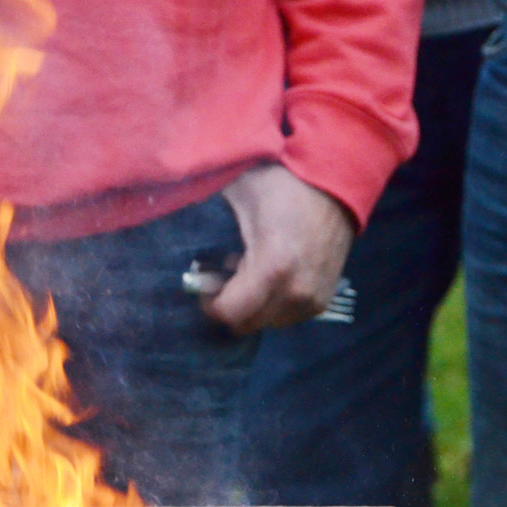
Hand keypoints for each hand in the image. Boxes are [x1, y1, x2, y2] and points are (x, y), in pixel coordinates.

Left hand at [203, 163, 355, 334]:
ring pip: (266, 322)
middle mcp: (296, 293)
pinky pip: (286, 316)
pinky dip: (272, 302)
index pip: (229, 314)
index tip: (204, 279)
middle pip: (246, 324)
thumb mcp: (238, 192)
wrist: (338, 182)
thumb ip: (204, 217)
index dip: (209, 301)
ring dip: (251, 304)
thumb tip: (168, 228)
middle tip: (222, 274)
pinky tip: (271, 273)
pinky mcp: (324, 300)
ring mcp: (313, 300)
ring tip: (248, 269)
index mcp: (273, 269)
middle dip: (228, 304)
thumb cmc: (285, 182)